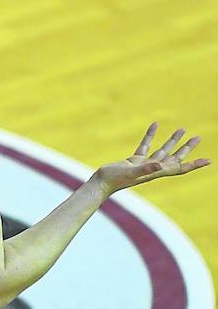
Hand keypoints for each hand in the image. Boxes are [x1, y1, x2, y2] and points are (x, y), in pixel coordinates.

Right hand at [94, 123, 208, 196]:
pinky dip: (150, 135)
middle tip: (198, 138)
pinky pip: (146, 145)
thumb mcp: (130, 172)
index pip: (179, 168)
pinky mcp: (134, 160)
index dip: (194, 164)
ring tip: (181, 130)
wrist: (101, 183)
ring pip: (162, 150)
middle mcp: (153, 168)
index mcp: (156, 172)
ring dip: (172, 141)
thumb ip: (145, 168)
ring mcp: (144, 164)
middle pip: (175, 158)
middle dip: (187, 148)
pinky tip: (154, 125)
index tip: (208, 161)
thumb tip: (159, 164)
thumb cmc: (115, 180)